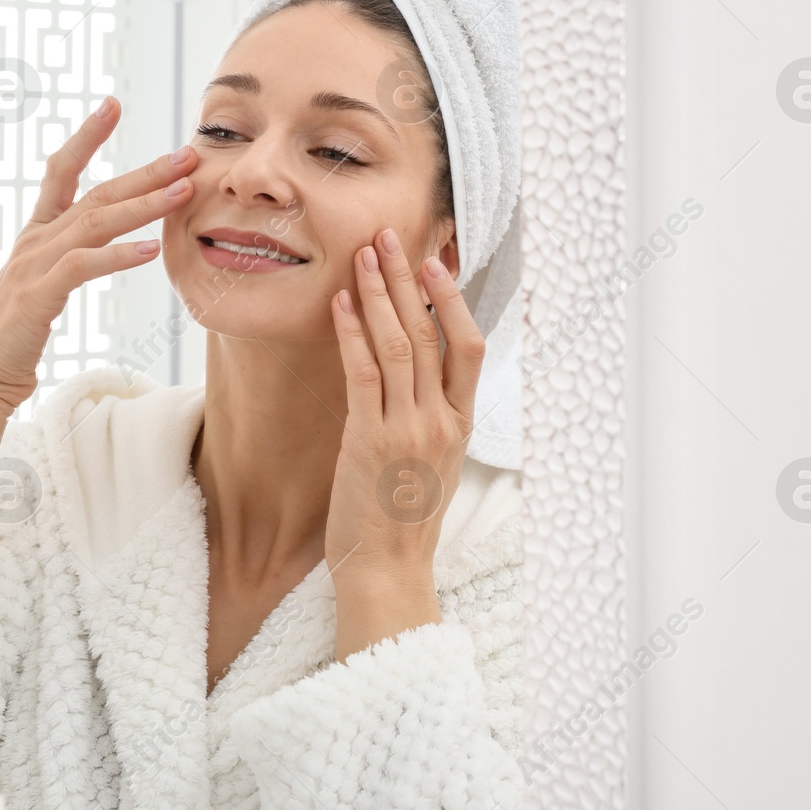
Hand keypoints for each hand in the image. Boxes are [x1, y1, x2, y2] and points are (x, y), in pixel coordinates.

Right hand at [0, 95, 197, 451]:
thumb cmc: (9, 344)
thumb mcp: (41, 291)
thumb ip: (66, 264)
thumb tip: (94, 252)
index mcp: (34, 236)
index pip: (61, 172)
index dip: (86, 137)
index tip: (111, 104)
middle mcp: (33, 242)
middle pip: (95, 194)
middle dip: (143, 171)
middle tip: (187, 151)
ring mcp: (32, 267)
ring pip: (95, 223)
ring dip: (144, 204)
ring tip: (184, 189)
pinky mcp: (36, 297)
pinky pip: (82, 268)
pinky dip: (117, 256)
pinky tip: (149, 250)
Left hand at [324, 227, 485, 659]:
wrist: (387, 573)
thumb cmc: (402, 522)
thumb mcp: (432, 465)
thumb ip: (431, 419)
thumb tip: (416, 376)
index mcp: (461, 425)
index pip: (470, 346)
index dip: (453, 298)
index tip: (436, 260)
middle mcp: (441, 422)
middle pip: (431, 332)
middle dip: (409, 279)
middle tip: (390, 235)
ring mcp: (408, 430)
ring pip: (400, 344)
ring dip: (380, 293)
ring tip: (364, 254)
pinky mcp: (369, 442)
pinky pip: (362, 375)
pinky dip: (352, 333)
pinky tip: (340, 303)